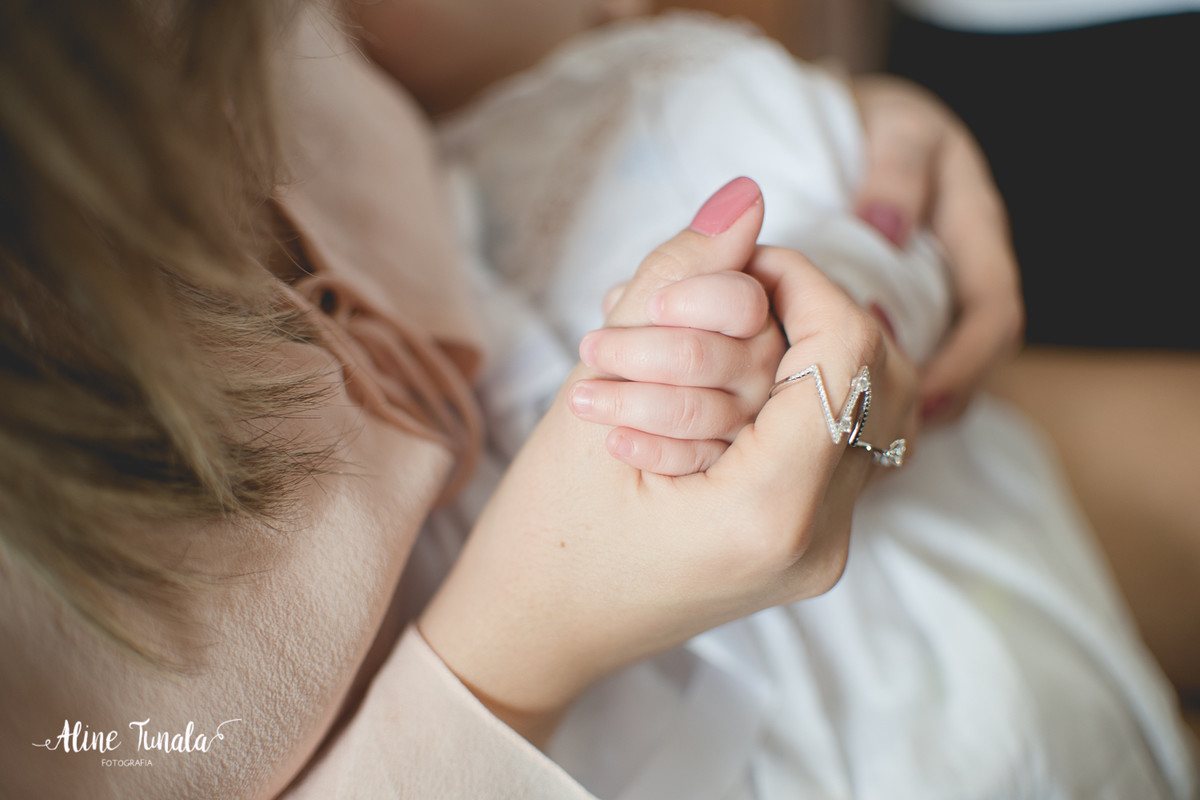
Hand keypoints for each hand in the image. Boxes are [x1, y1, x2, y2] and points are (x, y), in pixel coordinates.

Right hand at [419, 179, 915, 743]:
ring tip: (724, 344)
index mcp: (767, 514)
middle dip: (813, 313)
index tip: (734, 266)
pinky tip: (729, 387)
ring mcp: (823, 550)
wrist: (534, 637)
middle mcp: (819, 541)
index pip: (847, 350)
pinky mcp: (810, 545)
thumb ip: (675, 286)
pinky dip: (798, 393)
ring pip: (872, 405)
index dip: (800, 280)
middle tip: (732, 301)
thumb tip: (747, 195)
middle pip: (882, 374)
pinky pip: (841, 440)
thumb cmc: (541, 534)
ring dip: (810, 351)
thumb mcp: (593, 395)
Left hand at [851, 74, 1023, 424]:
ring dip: (908, 406)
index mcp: (976, 234)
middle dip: (938, 402)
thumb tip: (885, 227)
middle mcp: (963, 274)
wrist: (863, 123)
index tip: (920, 396)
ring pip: (940, 365)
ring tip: (861, 442)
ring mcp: (936, 295)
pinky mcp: (903, 311)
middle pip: (975, 357)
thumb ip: (896, 171)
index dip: (966, 361)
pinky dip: (880, 390)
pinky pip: (906, 361)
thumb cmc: (882, 122)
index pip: (994, 313)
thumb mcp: (897, 130)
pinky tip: (841, 413)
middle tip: (886, 442)